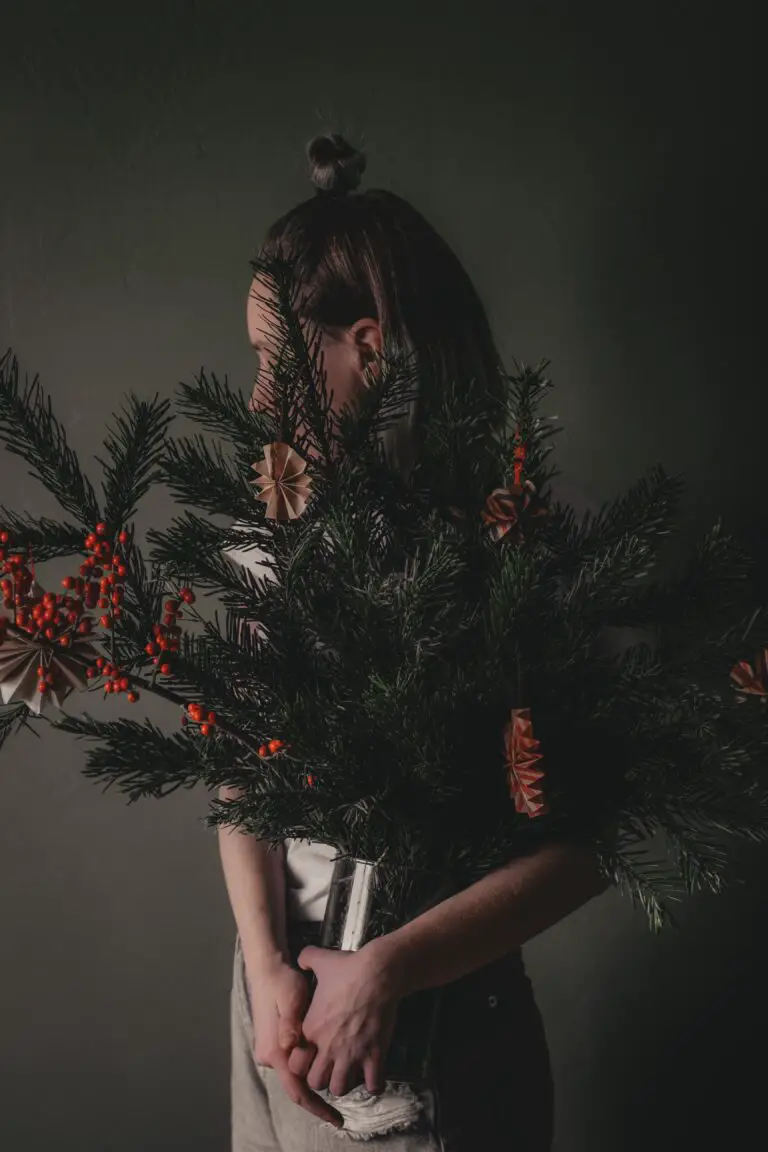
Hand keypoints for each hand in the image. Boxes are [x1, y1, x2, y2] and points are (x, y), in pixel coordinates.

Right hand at [246, 958, 342, 1128]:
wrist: (267, 969)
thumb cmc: (283, 983)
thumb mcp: (292, 999)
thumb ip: (291, 1024)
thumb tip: (291, 1045)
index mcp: (275, 1051)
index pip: (297, 1090)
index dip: (317, 1106)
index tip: (335, 1118)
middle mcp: (270, 1056)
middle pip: (297, 1085)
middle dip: (318, 1097)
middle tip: (340, 1108)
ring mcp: (271, 1050)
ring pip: (295, 1074)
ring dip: (315, 1081)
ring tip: (339, 1085)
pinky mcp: (275, 1043)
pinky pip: (293, 1063)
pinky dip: (309, 1068)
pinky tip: (324, 1066)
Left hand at [287, 943, 400, 1098]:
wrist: (379, 972)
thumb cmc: (348, 967)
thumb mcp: (321, 960)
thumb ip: (306, 959)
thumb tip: (301, 959)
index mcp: (311, 1029)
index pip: (295, 1065)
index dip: (301, 1064)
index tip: (311, 1056)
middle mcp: (328, 1047)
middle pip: (316, 1082)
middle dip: (321, 1077)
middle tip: (330, 1066)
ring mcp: (352, 1054)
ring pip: (340, 1088)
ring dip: (344, 1082)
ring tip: (349, 1071)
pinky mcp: (375, 1055)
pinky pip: (373, 1085)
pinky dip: (373, 1084)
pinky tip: (372, 1073)